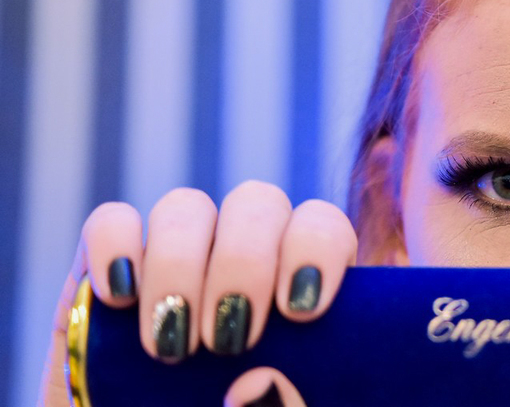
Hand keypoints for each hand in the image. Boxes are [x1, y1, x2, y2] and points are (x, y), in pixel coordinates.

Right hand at [37, 181, 358, 406]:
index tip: (300, 310)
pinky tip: (120, 299)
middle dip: (243, 263)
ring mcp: (177, 256)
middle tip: (228, 341)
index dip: (315, 249)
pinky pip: (109, 222)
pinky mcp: (109, 270)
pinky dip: (114, 247)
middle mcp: (244, 255)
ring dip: (179, 265)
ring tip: (171, 344)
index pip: (322, 225)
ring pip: (185, 207)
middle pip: (257, 203)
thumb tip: (255, 384)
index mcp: (302, 286)